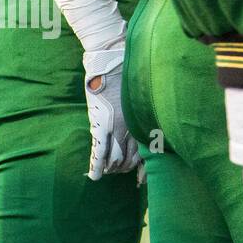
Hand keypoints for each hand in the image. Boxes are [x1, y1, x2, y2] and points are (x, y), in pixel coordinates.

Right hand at [82, 46, 141, 179]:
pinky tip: (95, 176)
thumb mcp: (143, 99)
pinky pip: (98, 152)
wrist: (114, 61)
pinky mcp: (100, 125)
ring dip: (111, 168)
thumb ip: (145, 115)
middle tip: (120, 170)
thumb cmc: (130, 77)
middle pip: (129, 160)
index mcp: (146, 122)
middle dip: (124, 168)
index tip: (142, 180)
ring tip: (108, 171)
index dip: (144, 170)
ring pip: (115, 160)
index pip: (147, 155)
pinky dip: (96, 166)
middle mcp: (134, 129)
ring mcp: (117, 128)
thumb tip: (147, 127)